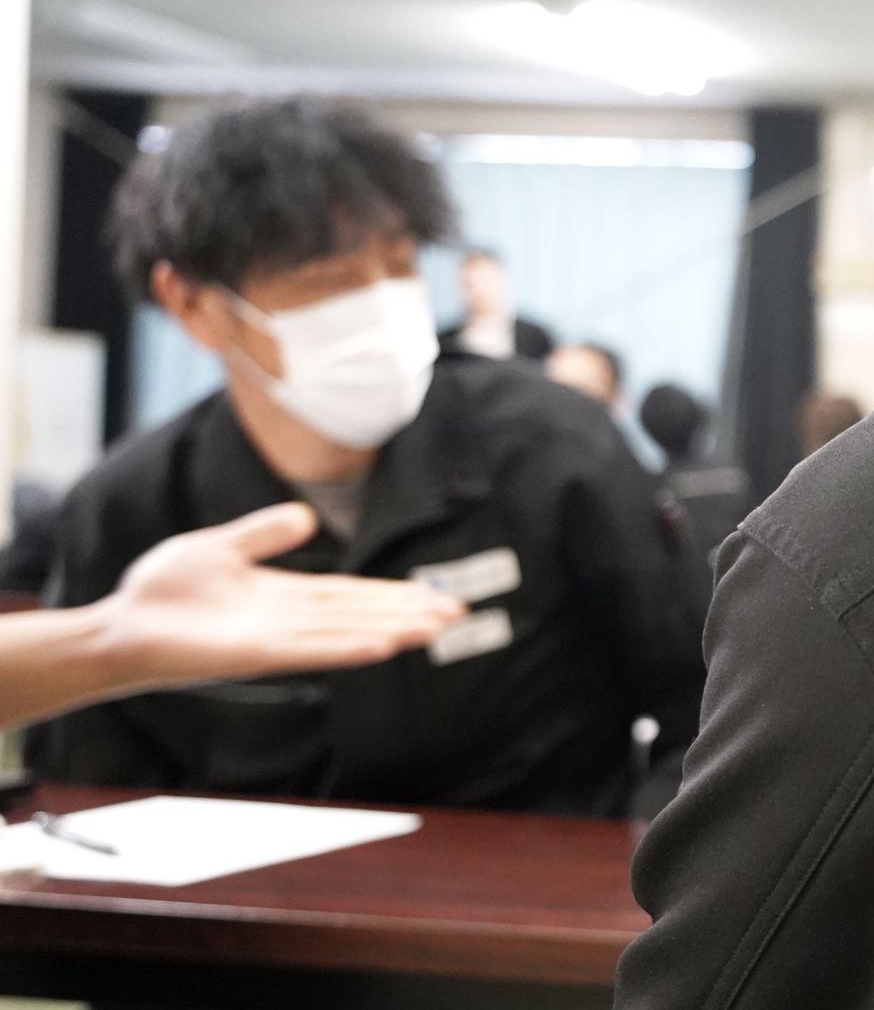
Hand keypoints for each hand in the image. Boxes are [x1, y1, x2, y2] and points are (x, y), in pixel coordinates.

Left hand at [94, 503, 465, 690]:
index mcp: (285, 597)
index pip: (350, 595)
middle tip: (457, 613)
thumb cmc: (159, 593)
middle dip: (407, 613)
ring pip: (345, 633)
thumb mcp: (219, 547)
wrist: (117, 626)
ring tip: (435, 628)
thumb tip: (309, 517)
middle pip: (359, 614)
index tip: (433, 596)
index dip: (393, 595)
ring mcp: (273, 640)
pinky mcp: (253, 655)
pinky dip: (346, 648)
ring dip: (391, 630)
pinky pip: (308, 650)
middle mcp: (288, 622)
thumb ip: (263, 534)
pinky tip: (380, 646)